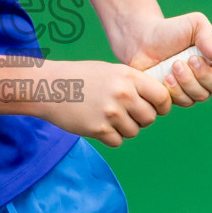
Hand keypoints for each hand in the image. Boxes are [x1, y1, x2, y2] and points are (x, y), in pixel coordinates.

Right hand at [35, 60, 171, 147]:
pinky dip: (110, 137)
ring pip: (134, 132)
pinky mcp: (98, 129)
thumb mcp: (111, 71)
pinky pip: (117, 141)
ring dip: (124, 129)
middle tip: (126, 113)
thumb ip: (134, 84)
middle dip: (141, 119)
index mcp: (128, 77)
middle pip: (150, 118)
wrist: (49, 87)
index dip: (161, 106)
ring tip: (108, 117)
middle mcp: (122, 94)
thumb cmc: (81, 77)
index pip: (162, 97)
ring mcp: (111, 113)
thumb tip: (157, 102)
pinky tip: (98, 124)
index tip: (155, 108)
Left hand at [118, 12, 211, 108]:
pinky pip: (183, 102)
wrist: (142, 40)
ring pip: (201, 96)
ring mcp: (193, 90)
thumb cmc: (170, 30)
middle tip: (189, 60)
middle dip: (204, 75)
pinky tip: (165, 77)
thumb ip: (209, 36)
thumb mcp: (193, 24)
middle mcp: (209, 77)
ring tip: (174, 65)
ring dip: (187, 81)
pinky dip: (175, 90)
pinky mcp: (176, 98)